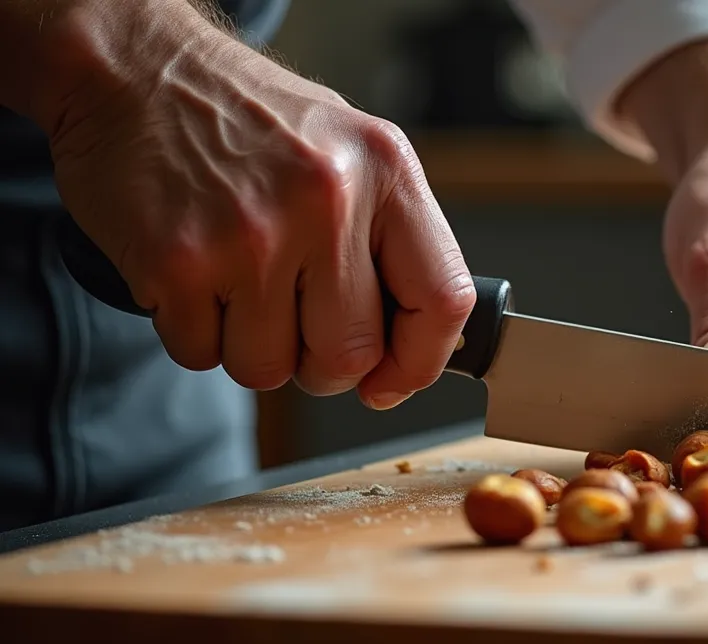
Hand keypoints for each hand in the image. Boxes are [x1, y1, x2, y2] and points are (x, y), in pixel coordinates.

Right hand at [18, 2, 472, 407]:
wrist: (134, 70)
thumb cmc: (249, 120)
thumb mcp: (351, 150)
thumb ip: (391, 239)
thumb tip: (417, 348)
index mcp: (385, 170)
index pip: (443, 298)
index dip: (420, 361)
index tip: (392, 380)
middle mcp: (327, 201)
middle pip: (349, 354)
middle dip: (320, 364)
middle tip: (294, 322)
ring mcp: (251, 235)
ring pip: (271, 369)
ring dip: (252, 347)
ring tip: (237, 282)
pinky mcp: (178, 263)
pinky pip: (202, 355)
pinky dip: (196, 334)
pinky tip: (195, 276)